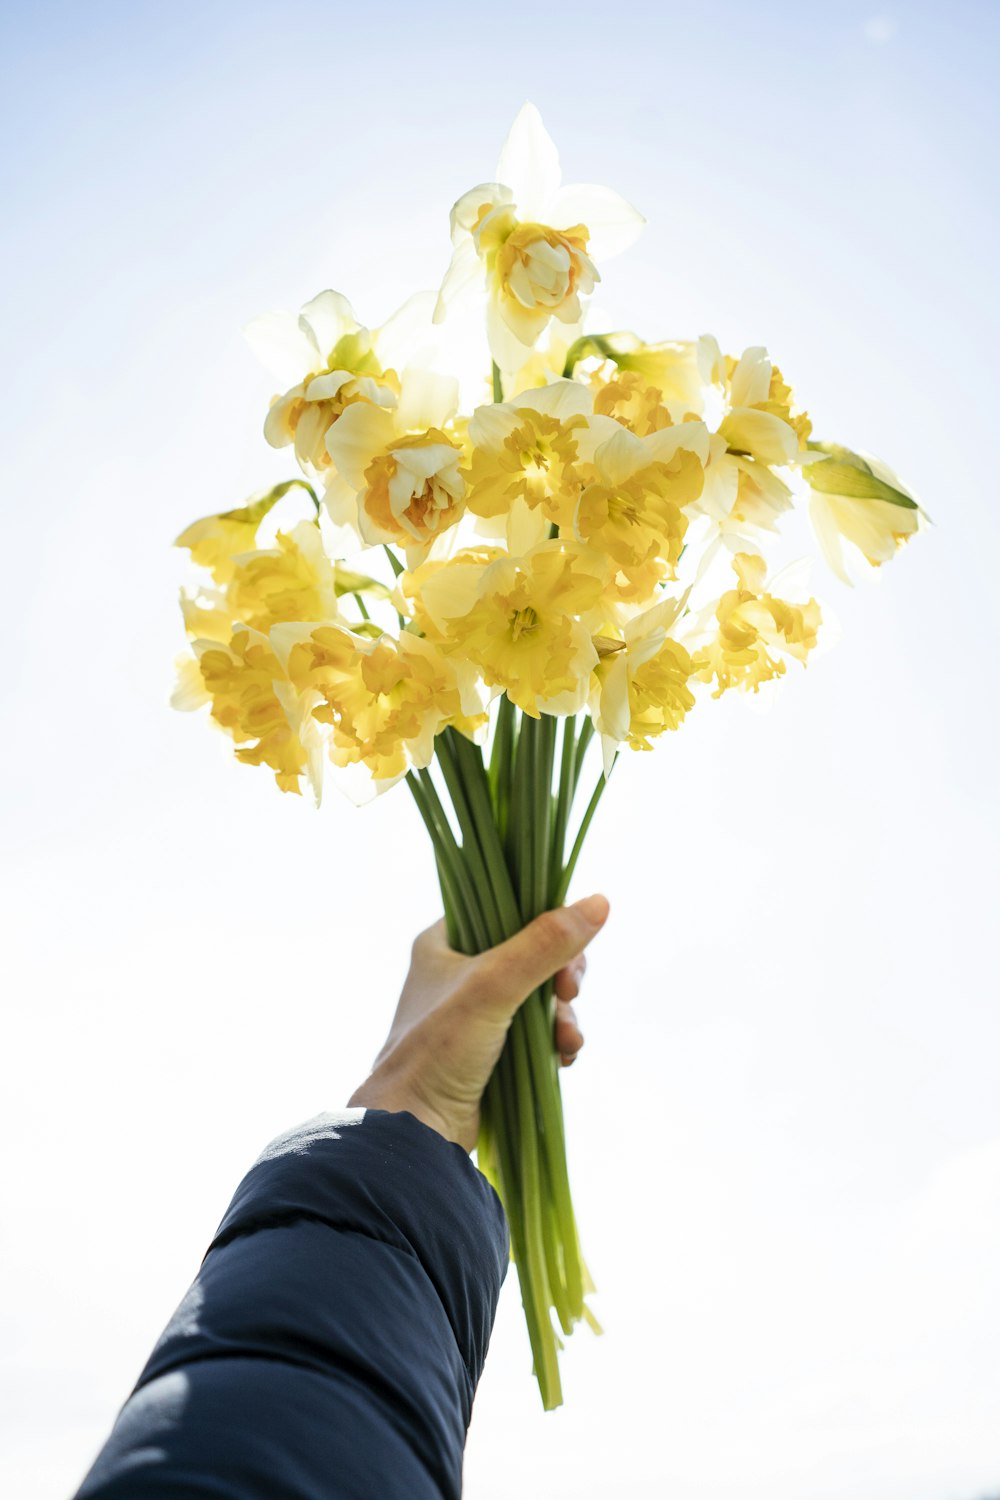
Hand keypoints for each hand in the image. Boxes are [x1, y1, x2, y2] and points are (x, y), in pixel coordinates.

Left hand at [348, 894, 609, 1151]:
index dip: (546, 925)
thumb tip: (599, 902)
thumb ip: (544, 944)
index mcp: (445, 942)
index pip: (508, 910)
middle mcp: (459, 971)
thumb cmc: (440, 1049)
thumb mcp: (494, 986)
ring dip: (563, 1015)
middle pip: (534, 953)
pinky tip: (563, 1057)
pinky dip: (555, 1040)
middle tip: (570, 994)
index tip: (567, 952)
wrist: (416, 1129)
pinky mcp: (491, 1048)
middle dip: (562, 979)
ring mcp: (475, 1013)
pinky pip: (538, 1031)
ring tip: (566, 1042)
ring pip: (541, 995)